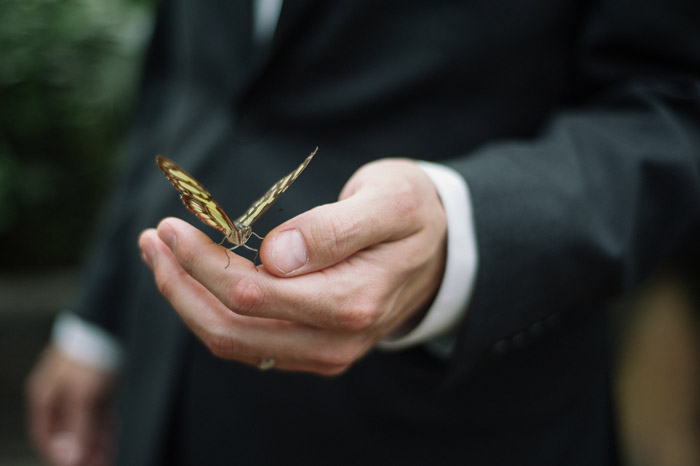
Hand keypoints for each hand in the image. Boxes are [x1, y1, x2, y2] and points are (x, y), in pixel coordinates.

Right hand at [26, 345, 115, 465]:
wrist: (109, 324)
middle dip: (82, 453)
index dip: (59, 455)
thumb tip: (71, 457)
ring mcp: (78, 391)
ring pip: (85, 425)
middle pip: (68, 432)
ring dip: (95, 445)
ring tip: (106, 461)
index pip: (46, 436)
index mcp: (45, 396)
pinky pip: (98, 414)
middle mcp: (59, 396)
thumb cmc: (89, 354)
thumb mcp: (82, 393)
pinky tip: (111, 443)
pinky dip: (104, 429)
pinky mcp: (97, 387)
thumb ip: (77, 426)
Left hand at [139, 159, 446, 374]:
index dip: (203, 262)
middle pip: (233, 328)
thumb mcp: (388, 202)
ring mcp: (325, 351)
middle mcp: (336, 339)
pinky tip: (193, 282)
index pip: (254, 294)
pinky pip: (250, 344)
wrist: (441, 252)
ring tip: (161, 257)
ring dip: (188, 301)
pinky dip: (211, 313)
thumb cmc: (413, 214)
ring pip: (234, 342)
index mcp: (353, 300)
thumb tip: (275, 255)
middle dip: (182, 285)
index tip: (173, 225)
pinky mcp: (314, 350)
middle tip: (154, 239)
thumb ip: (335, 229)